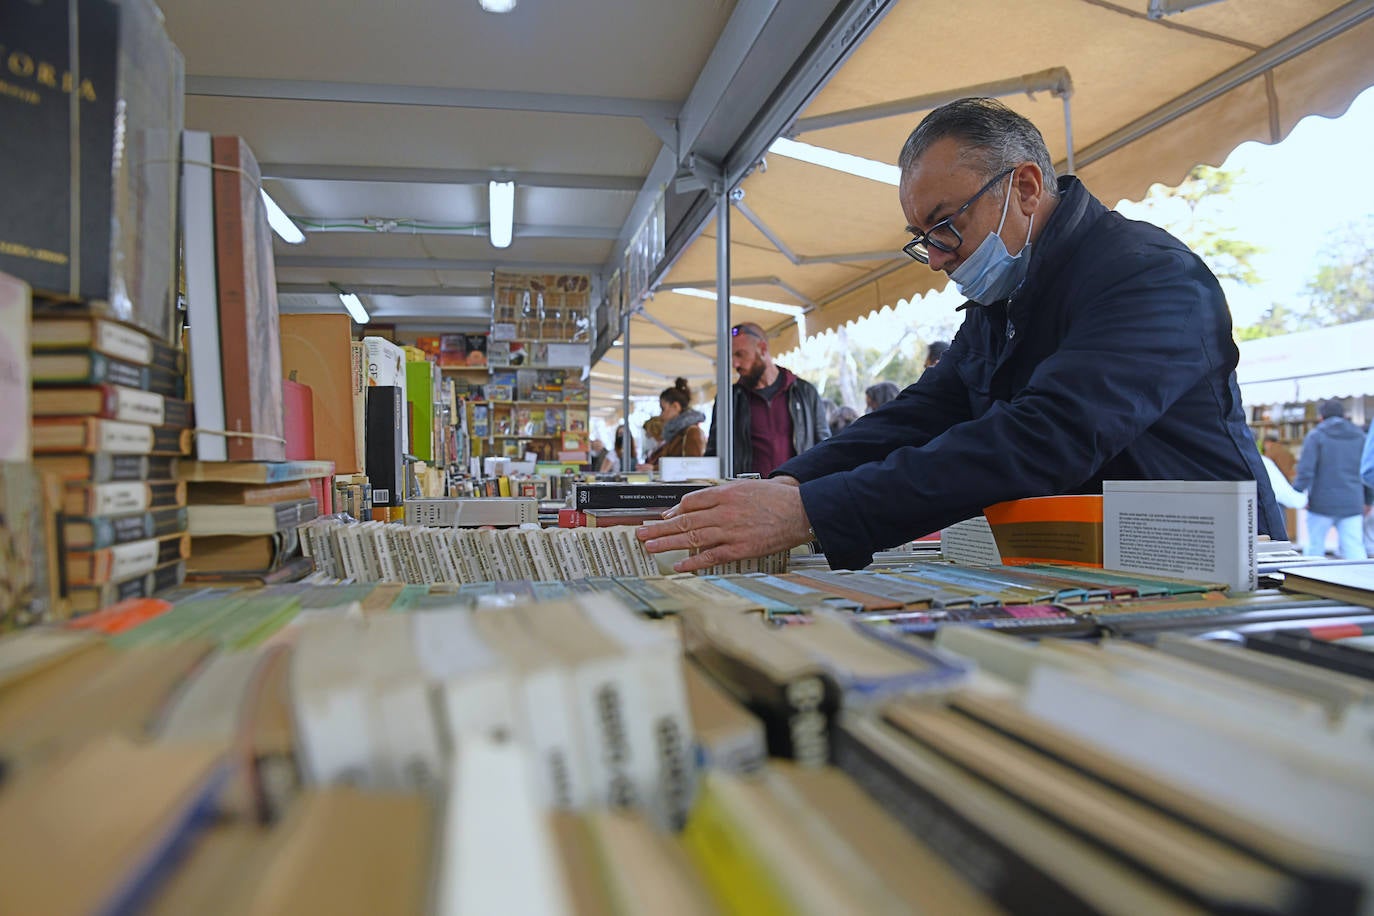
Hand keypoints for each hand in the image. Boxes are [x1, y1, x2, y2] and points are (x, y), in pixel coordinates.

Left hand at [636, 478, 811, 572]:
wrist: (803, 511)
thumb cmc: (779, 499)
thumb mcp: (748, 486)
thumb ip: (724, 493)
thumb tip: (701, 503)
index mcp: (726, 493)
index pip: (690, 501)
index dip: (673, 510)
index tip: (663, 517)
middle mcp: (724, 511)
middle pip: (684, 520)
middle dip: (659, 527)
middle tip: (641, 532)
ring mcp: (731, 531)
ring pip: (691, 537)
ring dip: (667, 543)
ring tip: (650, 546)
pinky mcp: (740, 549)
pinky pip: (711, 556)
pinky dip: (693, 562)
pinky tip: (678, 564)